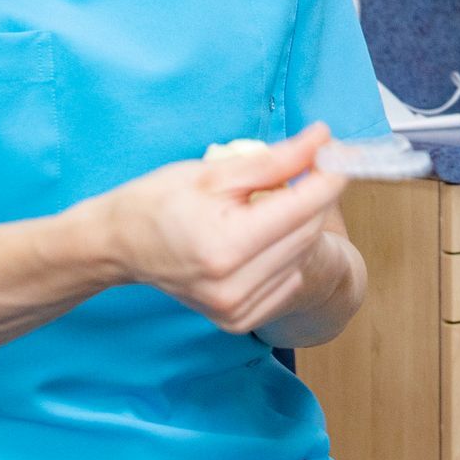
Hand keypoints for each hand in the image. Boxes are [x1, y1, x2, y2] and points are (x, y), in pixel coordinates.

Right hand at [84, 123, 349, 333]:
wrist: (120, 245)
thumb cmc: (159, 201)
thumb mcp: (215, 172)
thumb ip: (277, 160)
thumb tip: (323, 139)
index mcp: (225, 246)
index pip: (302, 208)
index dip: (329, 176)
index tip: (338, 153)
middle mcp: (233, 286)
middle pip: (307, 232)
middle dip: (317, 195)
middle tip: (312, 165)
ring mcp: (236, 309)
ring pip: (301, 256)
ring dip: (301, 223)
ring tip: (274, 200)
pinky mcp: (238, 319)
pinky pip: (287, 279)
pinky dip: (286, 252)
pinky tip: (263, 235)